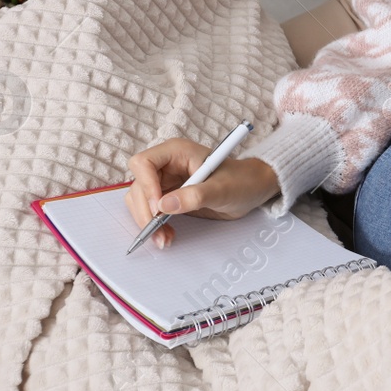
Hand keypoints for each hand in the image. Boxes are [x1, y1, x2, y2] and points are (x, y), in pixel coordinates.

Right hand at [125, 138, 281, 248]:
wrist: (252, 189)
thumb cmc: (241, 180)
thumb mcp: (221, 189)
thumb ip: (195, 196)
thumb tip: (163, 205)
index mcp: (177, 152)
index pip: (144, 163)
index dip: (146, 185)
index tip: (158, 207)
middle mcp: (166, 165)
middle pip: (138, 186)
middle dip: (145, 211)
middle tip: (157, 231)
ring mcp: (166, 182)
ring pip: (140, 201)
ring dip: (147, 222)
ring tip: (164, 238)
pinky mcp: (168, 198)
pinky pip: (150, 212)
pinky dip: (154, 226)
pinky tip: (167, 235)